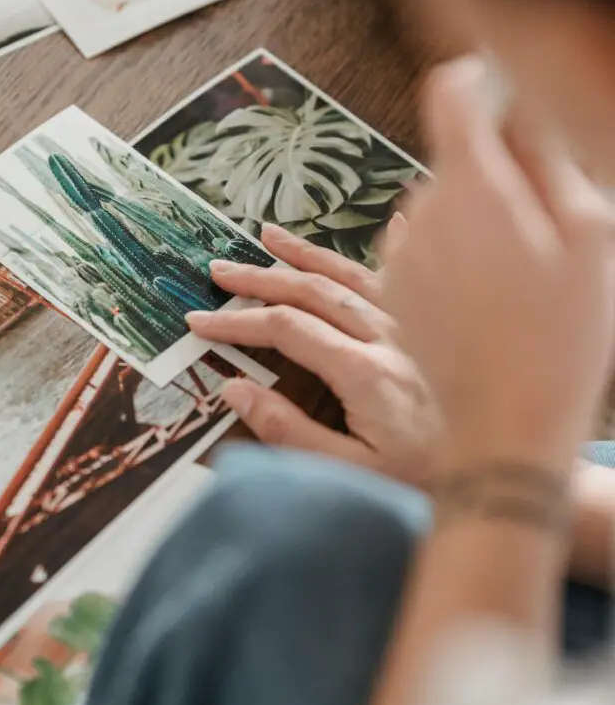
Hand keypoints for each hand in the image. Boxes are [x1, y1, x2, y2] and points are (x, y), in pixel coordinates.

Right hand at [187, 222, 445, 488]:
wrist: (505, 477)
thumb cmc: (425, 482)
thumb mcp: (350, 472)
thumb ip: (289, 432)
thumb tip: (234, 389)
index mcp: (363, 372)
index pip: (286, 330)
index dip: (238, 323)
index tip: (200, 321)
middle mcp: (389, 338)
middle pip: (314, 292)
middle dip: (261, 278)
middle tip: (221, 269)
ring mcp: (416, 329)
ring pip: (354, 276)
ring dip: (308, 254)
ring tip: (270, 236)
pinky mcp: (440, 331)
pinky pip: (413, 280)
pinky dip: (400, 247)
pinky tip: (396, 222)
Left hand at [383, 57, 614, 472]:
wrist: (506, 428)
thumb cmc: (562, 340)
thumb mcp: (589, 240)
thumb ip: (551, 162)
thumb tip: (524, 112)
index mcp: (474, 191)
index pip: (451, 93)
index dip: (478, 80)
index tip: (501, 89)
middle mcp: (423, 214)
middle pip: (450, 155)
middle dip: (491, 162)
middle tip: (537, 207)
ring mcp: (401, 255)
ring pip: (434, 204)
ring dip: (470, 212)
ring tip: (511, 269)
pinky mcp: (392, 291)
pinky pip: (418, 246)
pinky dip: (445, 250)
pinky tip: (479, 293)